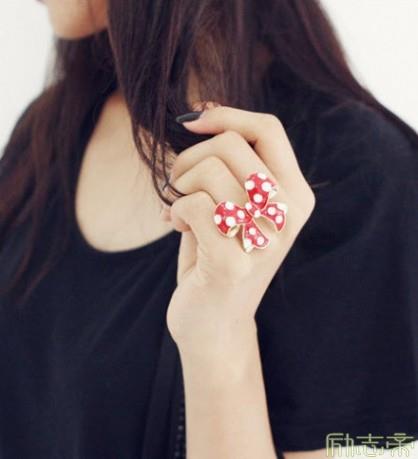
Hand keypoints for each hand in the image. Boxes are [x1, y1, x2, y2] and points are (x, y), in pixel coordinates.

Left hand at [163, 103, 314, 356]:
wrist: (215, 323)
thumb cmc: (219, 255)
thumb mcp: (237, 205)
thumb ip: (232, 165)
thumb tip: (203, 112)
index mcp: (295, 195)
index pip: (268, 129)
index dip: (227, 114)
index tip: (193, 119)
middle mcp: (288, 215)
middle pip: (231, 144)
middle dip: (191, 156)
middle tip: (180, 182)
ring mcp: (264, 240)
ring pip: (208, 172)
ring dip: (181, 185)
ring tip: (180, 208)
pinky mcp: (233, 264)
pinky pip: (193, 205)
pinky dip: (175, 210)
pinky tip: (178, 227)